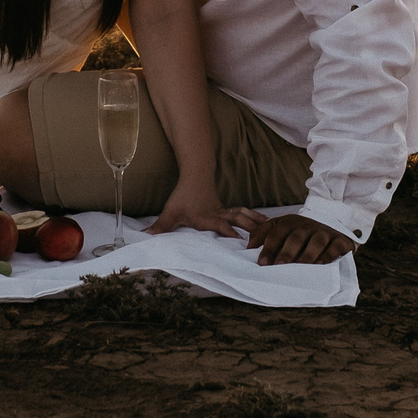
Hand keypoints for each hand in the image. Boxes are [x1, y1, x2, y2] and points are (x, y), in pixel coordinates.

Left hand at [148, 185, 271, 242]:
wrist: (195, 176)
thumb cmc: (183, 197)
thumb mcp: (170, 212)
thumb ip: (160, 226)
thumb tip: (145, 236)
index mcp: (207, 218)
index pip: (220, 226)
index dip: (230, 233)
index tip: (241, 242)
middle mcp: (219, 214)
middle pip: (237, 219)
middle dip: (250, 228)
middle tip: (264, 238)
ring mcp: (225, 211)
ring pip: (244, 214)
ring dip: (256, 221)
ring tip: (272, 228)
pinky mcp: (228, 210)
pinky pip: (244, 213)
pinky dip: (255, 217)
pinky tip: (266, 222)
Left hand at [253, 214, 355, 265]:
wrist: (331, 229)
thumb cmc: (300, 235)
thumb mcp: (281, 230)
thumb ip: (263, 235)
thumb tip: (247, 247)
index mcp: (290, 222)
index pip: (276, 232)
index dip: (268, 247)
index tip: (261, 263)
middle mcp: (306, 226)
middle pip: (295, 237)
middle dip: (286, 252)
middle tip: (279, 266)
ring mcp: (323, 232)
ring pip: (316, 241)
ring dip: (307, 254)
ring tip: (301, 266)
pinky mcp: (339, 240)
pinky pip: (334, 246)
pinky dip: (328, 255)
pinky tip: (320, 264)